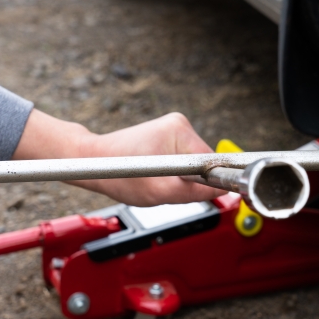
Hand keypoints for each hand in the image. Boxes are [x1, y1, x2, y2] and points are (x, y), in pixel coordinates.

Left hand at [13, 110, 224, 205]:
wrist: (95, 162)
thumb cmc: (119, 173)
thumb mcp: (159, 191)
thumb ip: (194, 192)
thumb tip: (224, 191)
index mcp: (179, 130)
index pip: (212, 161)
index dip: (208, 182)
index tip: (198, 193)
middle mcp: (180, 124)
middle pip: (204, 163)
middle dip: (191, 181)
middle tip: (167, 188)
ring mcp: (174, 129)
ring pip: (195, 164)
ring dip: (182, 179)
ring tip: (158, 182)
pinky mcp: (168, 137)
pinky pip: (185, 161)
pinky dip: (176, 174)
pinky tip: (158, 176)